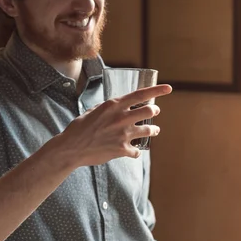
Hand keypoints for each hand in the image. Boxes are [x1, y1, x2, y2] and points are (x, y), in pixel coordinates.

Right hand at [57, 84, 171, 167]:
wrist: (71, 148)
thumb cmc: (78, 128)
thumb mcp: (92, 111)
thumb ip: (107, 108)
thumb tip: (116, 106)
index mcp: (113, 105)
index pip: (141, 94)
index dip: (157, 90)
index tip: (169, 88)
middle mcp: (121, 118)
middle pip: (149, 111)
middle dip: (154, 111)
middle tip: (154, 112)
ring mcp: (123, 134)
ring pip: (149, 130)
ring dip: (153, 130)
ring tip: (154, 130)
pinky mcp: (121, 149)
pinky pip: (136, 151)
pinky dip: (135, 151)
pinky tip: (132, 152)